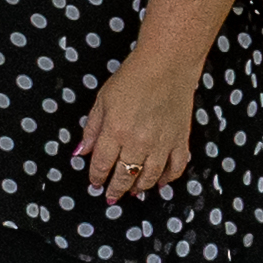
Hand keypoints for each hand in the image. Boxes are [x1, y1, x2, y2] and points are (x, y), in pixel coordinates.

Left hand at [77, 69, 197, 199]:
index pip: (102, 164)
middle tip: (111, 196)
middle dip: (116, 188)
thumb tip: (82, 152)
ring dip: (140, 187)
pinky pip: (176, 167)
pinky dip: (168, 178)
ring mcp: (162, 142)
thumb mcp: (102, 101)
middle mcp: (139, 141)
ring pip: (150, 176)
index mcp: (116, 131)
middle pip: (126, 175)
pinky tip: (161, 182)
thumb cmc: (131, 79)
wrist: (166, 66)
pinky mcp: (181, 139)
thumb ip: (92, 129)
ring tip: (133, 191)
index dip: (96, 176)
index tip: (94, 183)